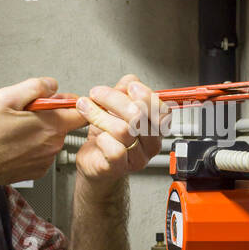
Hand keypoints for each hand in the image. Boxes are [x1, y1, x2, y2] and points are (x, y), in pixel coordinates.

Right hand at [0, 77, 84, 184]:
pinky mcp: (36, 170)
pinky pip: (41, 152)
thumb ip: (34, 87)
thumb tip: (51, 85)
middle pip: (63, 123)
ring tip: (15, 128)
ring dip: (38, 130)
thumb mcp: (5, 97)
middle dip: (48, 114)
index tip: (58, 99)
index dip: (71, 102)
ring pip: (50, 138)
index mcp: (51, 125)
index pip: (81, 112)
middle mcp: (52, 144)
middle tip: (25, 111)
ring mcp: (45, 159)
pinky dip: (32, 146)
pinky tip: (14, 143)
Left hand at [74, 75, 169, 189]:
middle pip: (139, 116)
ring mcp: (137, 158)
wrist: (94, 161)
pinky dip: (102, 139)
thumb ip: (125, 91)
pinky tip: (97, 136)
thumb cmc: (108, 135)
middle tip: (97, 93)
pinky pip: (114, 150)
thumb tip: (129, 81)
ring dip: (99, 115)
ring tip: (85, 107)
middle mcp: (150, 144)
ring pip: (123, 130)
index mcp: (155, 127)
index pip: (162, 110)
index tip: (130, 87)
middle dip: (114, 99)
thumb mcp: (116, 107)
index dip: (147, 96)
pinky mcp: (119, 168)